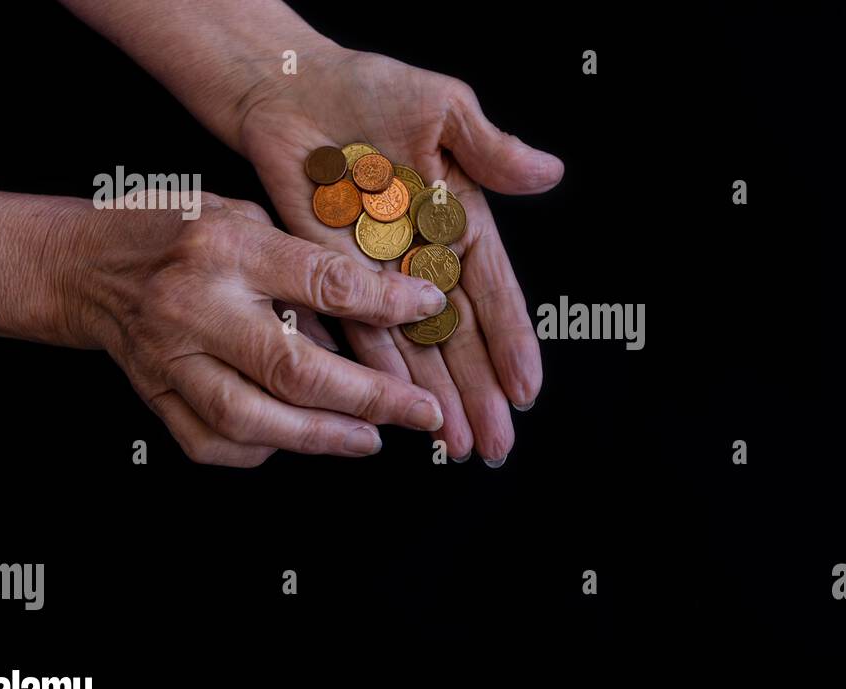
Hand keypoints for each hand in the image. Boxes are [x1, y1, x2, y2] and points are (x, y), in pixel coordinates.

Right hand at [79, 194, 449, 465]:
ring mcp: (170, 359)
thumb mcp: (246, 218)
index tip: (430, 310)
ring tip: (369, 439)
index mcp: (226, 247)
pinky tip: (298, 438)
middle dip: (369, 398)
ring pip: (253, 419)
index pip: (322, 282)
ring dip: (322, 437)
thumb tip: (376, 316)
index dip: (385, 303)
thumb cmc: (178, 233)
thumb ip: (304, 266)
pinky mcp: (154, 397)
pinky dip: (262, 449)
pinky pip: (213, 443)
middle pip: (293, 369)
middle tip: (421, 413)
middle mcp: (195, 307)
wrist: (85, 264)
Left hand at [237, 47, 563, 465]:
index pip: (493, 292)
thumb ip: (492, 149)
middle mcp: (424, 257)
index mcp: (460, 222)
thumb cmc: (373, 91)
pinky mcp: (331, 273)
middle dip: (479, 392)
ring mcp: (379, 271)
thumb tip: (550, 173)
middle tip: (498, 443)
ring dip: (437, 397)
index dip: (511, 341)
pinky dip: (378, 367)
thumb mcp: (444, 110)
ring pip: (414, 345)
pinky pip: (357, 327)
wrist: (295, 86)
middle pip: (459, 335)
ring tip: (459, 444)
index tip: (526, 388)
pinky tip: (397, 405)